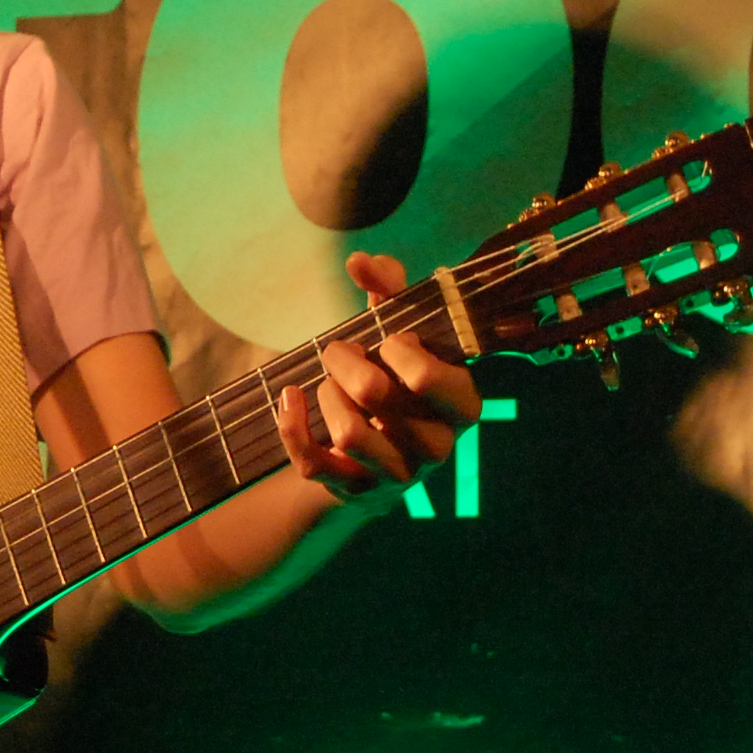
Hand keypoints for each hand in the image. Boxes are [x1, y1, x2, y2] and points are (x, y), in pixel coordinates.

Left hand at [273, 251, 482, 506]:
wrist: (379, 444)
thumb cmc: (396, 377)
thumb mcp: (399, 331)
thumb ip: (390, 291)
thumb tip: (361, 261)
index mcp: (462, 403)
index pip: (426, 376)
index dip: (394, 347)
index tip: (387, 340)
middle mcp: (437, 446)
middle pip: (374, 395)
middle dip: (343, 361)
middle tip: (340, 352)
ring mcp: (398, 474)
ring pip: (346, 432)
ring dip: (326, 395)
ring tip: (329, 385)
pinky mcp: (357, 492)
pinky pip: (313, 463)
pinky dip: (291, 425)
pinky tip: (290, 397)